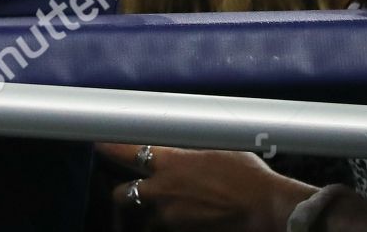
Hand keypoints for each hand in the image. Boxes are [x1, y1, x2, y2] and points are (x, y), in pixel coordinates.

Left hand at [95, 143, 313, 231]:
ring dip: (150, 216)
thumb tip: (187, 144)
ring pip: (144, 219)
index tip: (98, 144)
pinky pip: (163, 231)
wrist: (268, 210)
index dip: (107, 147)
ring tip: (165, 211)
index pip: (124, 150)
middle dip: (124, 194)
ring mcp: (170, 218)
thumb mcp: (218, 149)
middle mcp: (162, 191)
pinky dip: (167, 227)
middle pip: (123, 195)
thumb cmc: (250, 177)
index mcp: (169, 162)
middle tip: (128, 192)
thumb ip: (192, 151)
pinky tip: (183, 221)